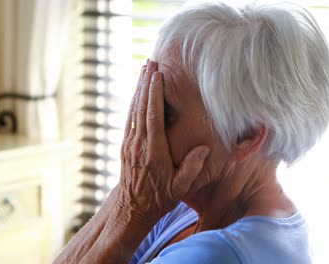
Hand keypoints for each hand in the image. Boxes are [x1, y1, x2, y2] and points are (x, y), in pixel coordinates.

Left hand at [118, 60, 209, 223]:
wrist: (133, 208)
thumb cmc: (160, 198)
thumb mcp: (180, 187)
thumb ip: (191, 168)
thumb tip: (203, 149)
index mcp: (153, 152)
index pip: (153, 117)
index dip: (154, 95)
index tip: (157, 76)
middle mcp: (139, 144)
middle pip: (141, 108)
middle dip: (146, 84)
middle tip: (151, 63)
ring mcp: (129, 144)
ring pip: (133, 111)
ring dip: (138, 90)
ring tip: (144, 70)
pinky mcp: (125, 146)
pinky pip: (129, 120)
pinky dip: (133, 103)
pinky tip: (137, 92)